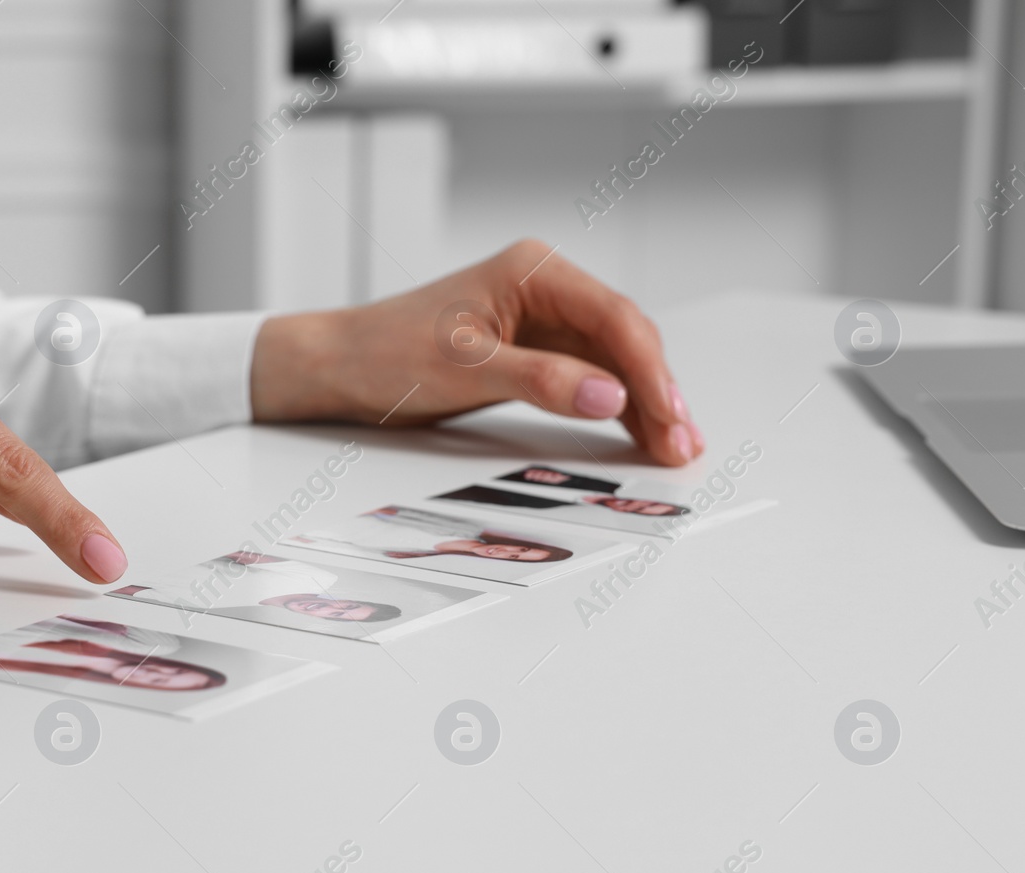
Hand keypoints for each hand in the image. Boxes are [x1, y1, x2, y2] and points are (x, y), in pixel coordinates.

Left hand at [250, 240, 703, 465]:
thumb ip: (541, 380)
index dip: (650, 371)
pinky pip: (589, 377)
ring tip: (673, 449)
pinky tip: (638, 435)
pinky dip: (614, 407)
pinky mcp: (533, 351)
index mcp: (534, 271)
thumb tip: (609, 396)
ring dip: (643, 404)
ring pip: (613, 361)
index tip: (670, 416)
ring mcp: (541, 320)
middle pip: (623, 339)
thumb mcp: (464, 368)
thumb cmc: (387, 352)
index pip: (613, 318)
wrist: (341, 365)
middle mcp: (545, 288)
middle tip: (683, 443)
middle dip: (657, 391)